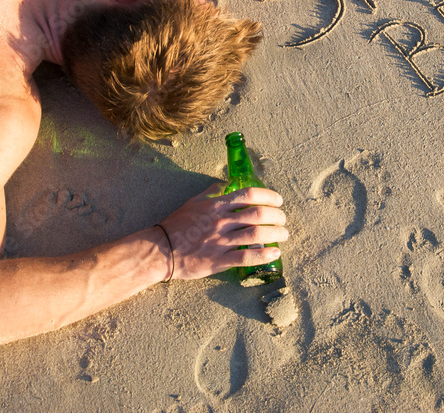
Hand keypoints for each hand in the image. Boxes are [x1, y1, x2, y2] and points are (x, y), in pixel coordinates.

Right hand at [158, 182, 287, 279]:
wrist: (160, 249)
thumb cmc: (177, 224)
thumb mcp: (194, 201)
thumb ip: (212, 192)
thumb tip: (227, 184)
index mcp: (216, 205)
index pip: (249, 195)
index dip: (268, 196)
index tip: (278, 200)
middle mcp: (221, 221)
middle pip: (258, 215)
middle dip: (277, 216)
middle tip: (283, 219)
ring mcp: (221, 241)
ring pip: (256, 235)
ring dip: (275, 235)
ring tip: (284, 235)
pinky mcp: (219, 260)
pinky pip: (246, 258)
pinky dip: (264, 255)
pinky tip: (274, 253)